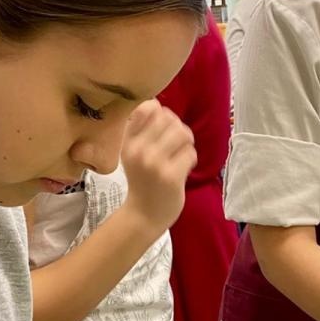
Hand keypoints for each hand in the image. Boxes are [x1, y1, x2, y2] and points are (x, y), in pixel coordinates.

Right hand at [121, 100, 196, 237]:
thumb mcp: (132, 153)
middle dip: (178, 128)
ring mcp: (155, 163)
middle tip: (178, 143)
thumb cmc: (141, 181)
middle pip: (169, 118)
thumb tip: (157, 104)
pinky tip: (184, 168)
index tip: (163, 127)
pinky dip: (191, 159)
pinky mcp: (171, 176)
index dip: (161, 112)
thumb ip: (141, 131)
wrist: (143, 215)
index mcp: (128, 142)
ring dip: (187, 143)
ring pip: (182, 133)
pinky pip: (190, 153)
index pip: (147, 108)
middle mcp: (139, 150)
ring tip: (182, 153)